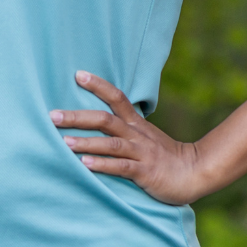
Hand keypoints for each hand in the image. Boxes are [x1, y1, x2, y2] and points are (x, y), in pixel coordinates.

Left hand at [51, 71, 208, 204]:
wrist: (194, 173)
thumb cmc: (162, 155)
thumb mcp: (143, 135)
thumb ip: (123, 127)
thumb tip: (94, 119)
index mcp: (136, 123)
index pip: (117, 97)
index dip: (98, 85)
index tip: (78, 74)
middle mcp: (137, 134)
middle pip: (105, 120)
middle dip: (78, 117)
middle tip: (52, 116)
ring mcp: (141, 153)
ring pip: (112, 143)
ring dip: (87, 142)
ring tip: (64, 142)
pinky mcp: (145, 172)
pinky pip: (122, 167)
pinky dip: (103, 165)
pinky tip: (85, 164)